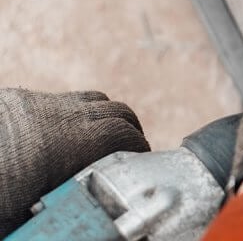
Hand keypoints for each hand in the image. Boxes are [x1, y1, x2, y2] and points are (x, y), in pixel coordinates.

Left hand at [0, 89, 149, 235]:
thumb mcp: (25, 213)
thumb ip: (65, 208)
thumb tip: (93, 226)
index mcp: (67, 141)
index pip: (125, 133)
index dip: (141, 147)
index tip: (142, 162)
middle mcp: (58, 115)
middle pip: (115, 111)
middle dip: (129, 131)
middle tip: (129, 153)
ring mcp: (35, 103)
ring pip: (90, 101)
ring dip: (103, 120)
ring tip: (99, 145)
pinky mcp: (15, 100)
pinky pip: (60, 101)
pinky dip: (73, 116)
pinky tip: (58, 141)